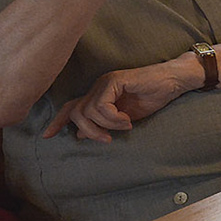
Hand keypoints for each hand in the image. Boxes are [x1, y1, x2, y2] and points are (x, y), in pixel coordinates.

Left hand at [42, 61, 192, 142]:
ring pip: (87, 111)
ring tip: (125, 126)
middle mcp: (98, 87)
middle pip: (76, 112)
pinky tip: (128, 119)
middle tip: (106, 139)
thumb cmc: (154, 97)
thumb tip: (80, 134)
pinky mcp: (114, 81)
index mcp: (99, 95)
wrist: (173, 81)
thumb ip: (104, 123)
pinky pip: (102, 106)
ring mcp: (105, 82)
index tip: (47, 136)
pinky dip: (114, 118)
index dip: (58, 121)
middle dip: (88, 131)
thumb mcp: (125, 117)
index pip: (71, 107)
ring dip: (105, 125)